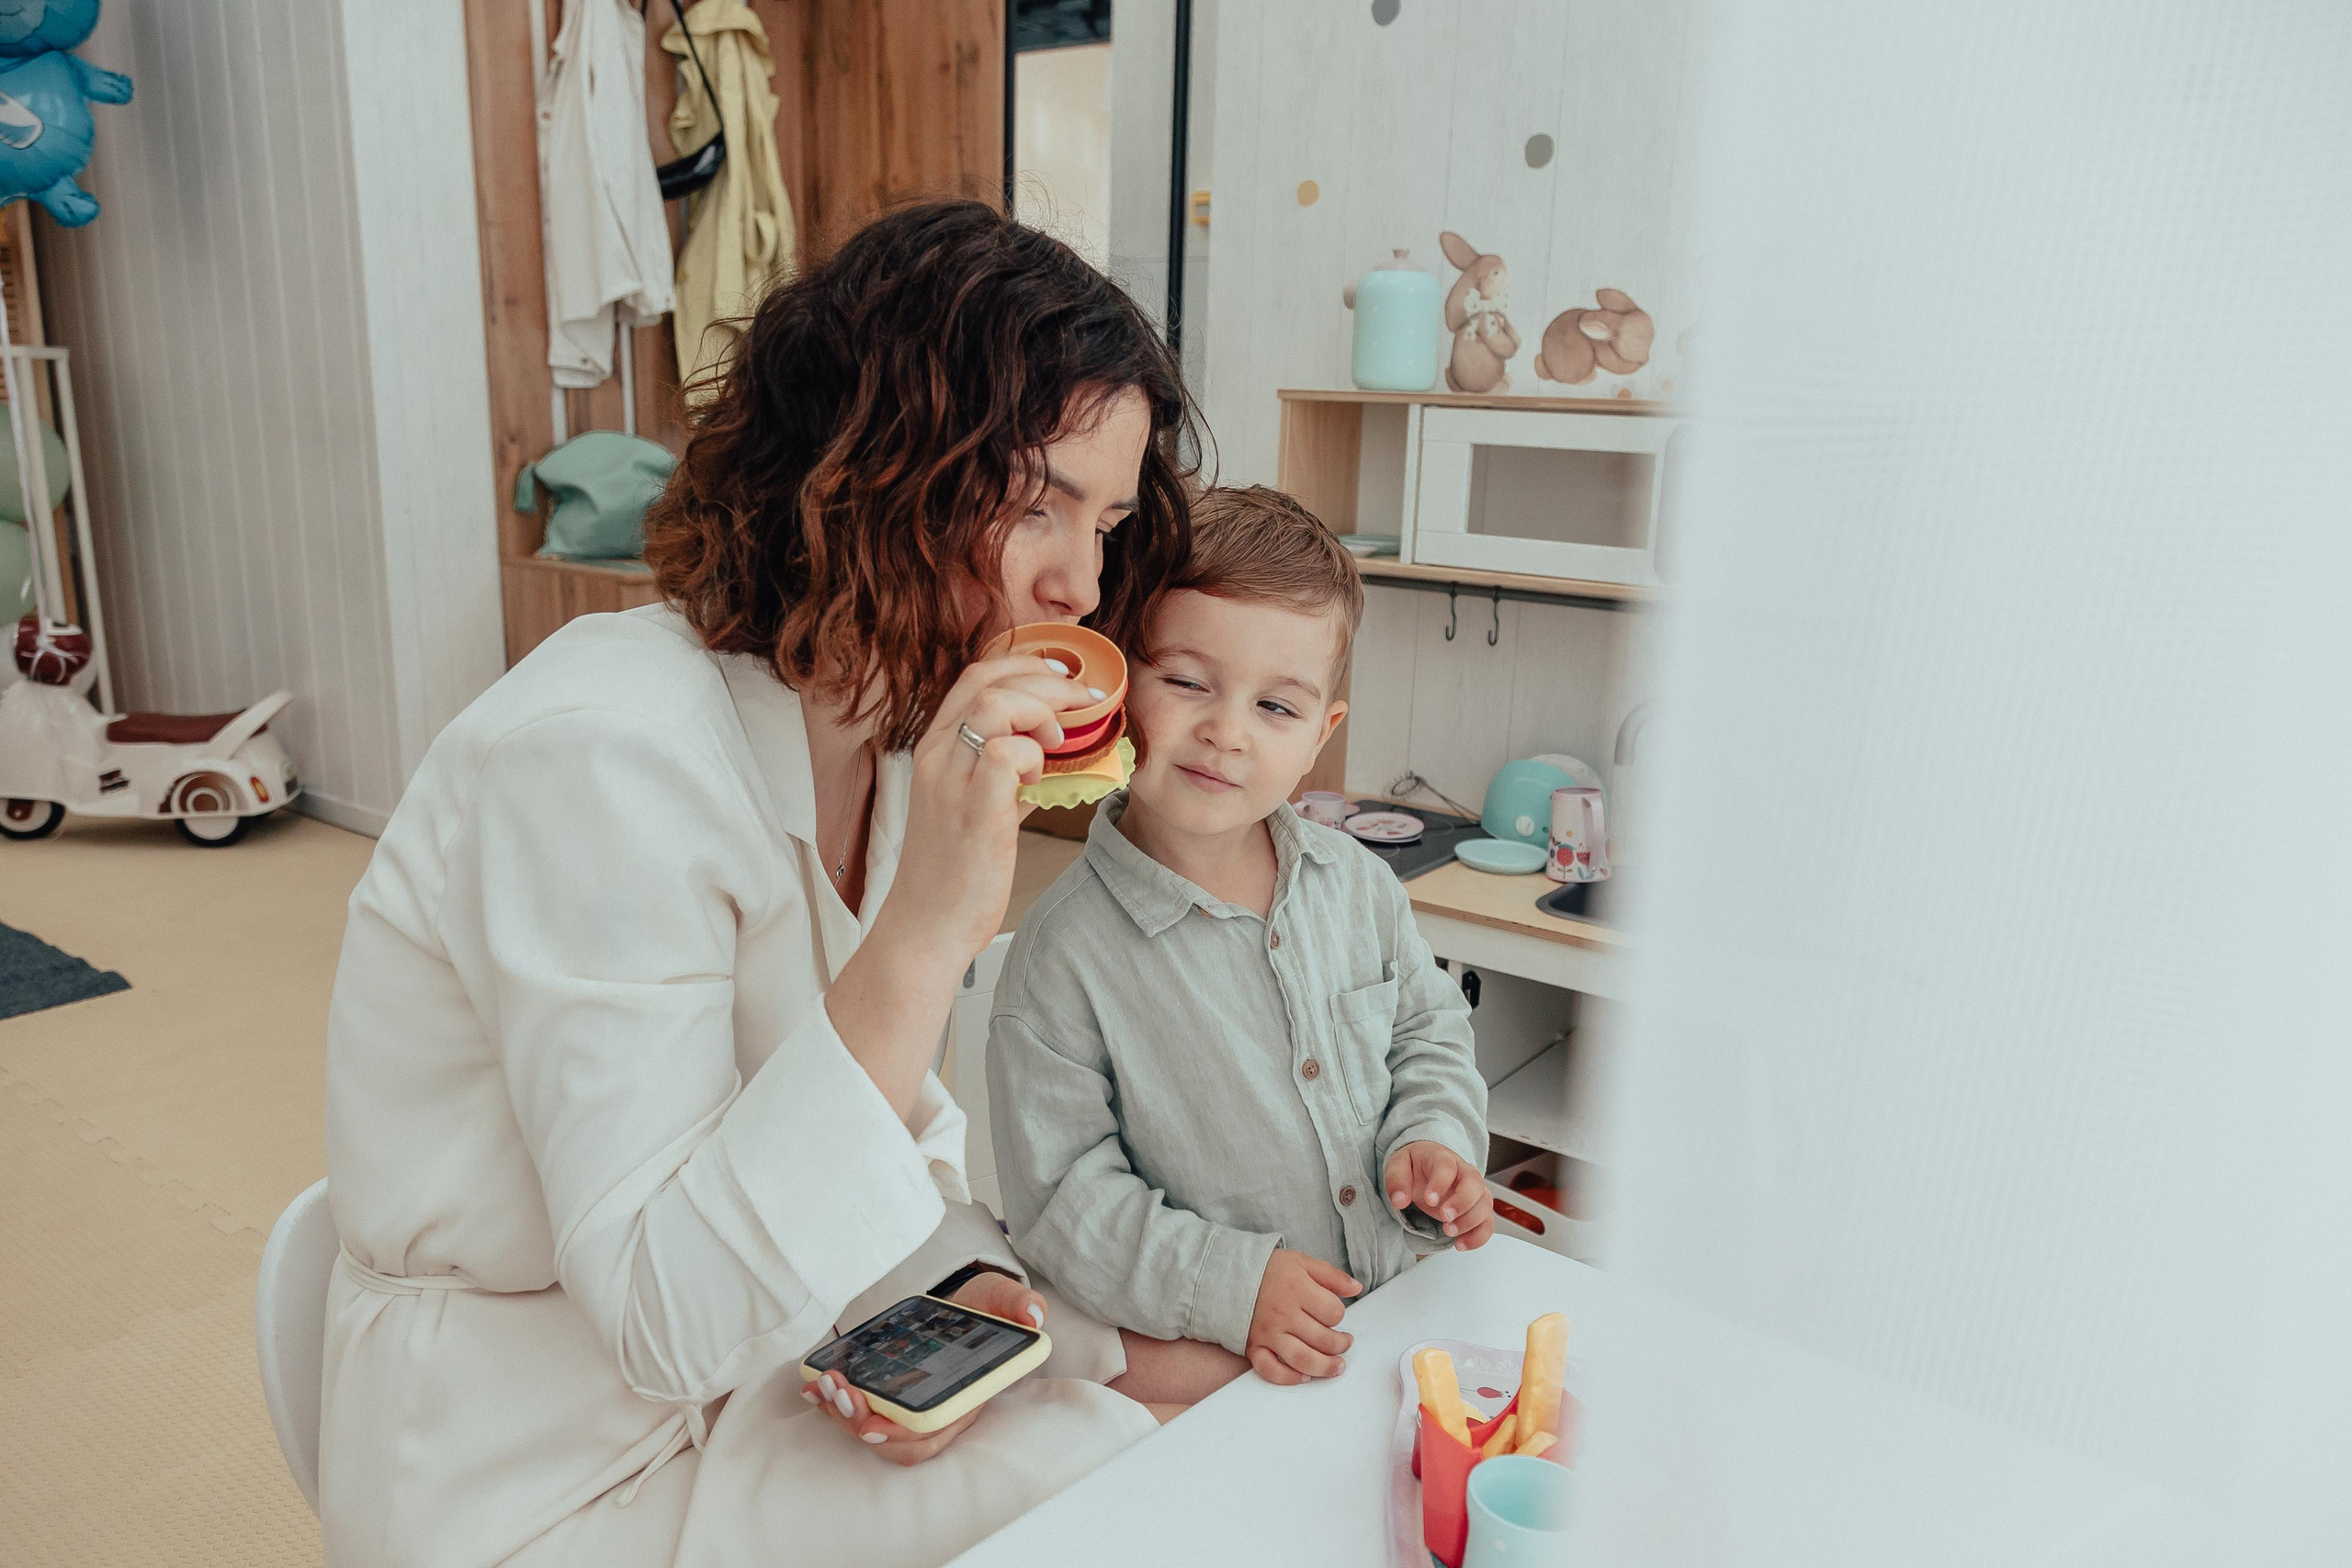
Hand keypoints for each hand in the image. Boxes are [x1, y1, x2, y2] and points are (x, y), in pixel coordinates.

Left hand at [805, 1271, 1048, 1466]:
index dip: (902, 1435)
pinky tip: (812, 1386)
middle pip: (900, 1441)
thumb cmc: (985, 1308)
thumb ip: (1020, 1304)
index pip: (936, 1430)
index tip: (872, 1426)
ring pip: (875, 1430)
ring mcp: (909, 1404)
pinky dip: (830, 1405)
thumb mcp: (1004, 1298)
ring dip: (844, 1414)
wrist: (965, 1303)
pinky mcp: (886, 1392)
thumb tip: (1032, 1316)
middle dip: (863, 1425)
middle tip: (842, 1395)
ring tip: (827, 1384)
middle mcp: (936, 1410)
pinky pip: (858, 1412)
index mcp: (966, 1397)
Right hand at [879, 652, 1103, 967]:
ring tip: (1056, 741)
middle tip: (1082, 700)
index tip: (1062, 675)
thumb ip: (1003, 775)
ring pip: (995, 707)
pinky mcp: (974, 813)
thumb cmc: (952, 871)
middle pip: (988, 681)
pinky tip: (1039, 780)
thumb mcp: (972, 806)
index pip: (975, 677)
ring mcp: (951, 783)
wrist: (926, 926)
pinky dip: (1032, 756)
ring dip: (1040, 711)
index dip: (1024, 664)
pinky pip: (1004, 755)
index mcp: (935, 749)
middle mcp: (937, 757)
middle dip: (1046, 679)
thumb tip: (1048, 756)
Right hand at [1245, 1248, 1361, 1384]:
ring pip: (1302, 1359)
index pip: (1332, 1313)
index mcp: (1297, 1290)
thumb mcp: (1301, 1262)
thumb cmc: (1267, 1270)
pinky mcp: (1254, 1348)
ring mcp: (1268, 1333)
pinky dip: (1289, 1378)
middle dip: (1341, 1345)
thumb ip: (1331, 1275)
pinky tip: (1305, 1377)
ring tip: (1337, 1367)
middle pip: (1323, 1340)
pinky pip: (1271, 1370)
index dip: (1340, 1316)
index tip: (1335, 1315)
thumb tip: (1356, 1287)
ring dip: (1325, 1368)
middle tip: (1344, 1343)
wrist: (1226, 1276)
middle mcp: (1284, 1314)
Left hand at [1385, 1141, 1493, 1250]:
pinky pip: (1487, 1222)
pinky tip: (1461, 1244)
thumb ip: (1396, 1180)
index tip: (1429, 1200)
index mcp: (1442, 1158)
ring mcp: (1473, 1190)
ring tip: (1449, 1232)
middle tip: (1445, 1217)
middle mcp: (1463, 1172)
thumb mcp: (1398, 1166)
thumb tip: (1399, 1200)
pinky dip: (1479, 1236)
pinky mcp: (1476, 1208)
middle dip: (1462, 1203)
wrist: (1426, 1166)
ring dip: (1470, 1222)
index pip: (1447, 1167)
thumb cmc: (1416, 1165)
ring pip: (1484, 1203)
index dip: (1440, 1184)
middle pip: (1475, 1184)